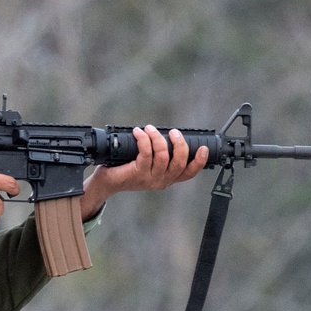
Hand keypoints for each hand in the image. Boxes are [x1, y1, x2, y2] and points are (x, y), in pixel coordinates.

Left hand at [81, 126, 208, 218]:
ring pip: (163, 156)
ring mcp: (150, 179)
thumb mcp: (148, 162)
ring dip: (157, 138)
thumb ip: (160, 154)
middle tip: (172, 132)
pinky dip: (144, 139)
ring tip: (150, 129)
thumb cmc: (126, 168)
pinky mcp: (138, 173)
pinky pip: (146, 153)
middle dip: (179, 144)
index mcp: (167, 178)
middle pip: (179, 163)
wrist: (107, 182)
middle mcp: (161, 181)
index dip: (199, 162)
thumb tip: (169, 135)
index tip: (203, 148)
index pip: (188, 174)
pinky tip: (138, 132)